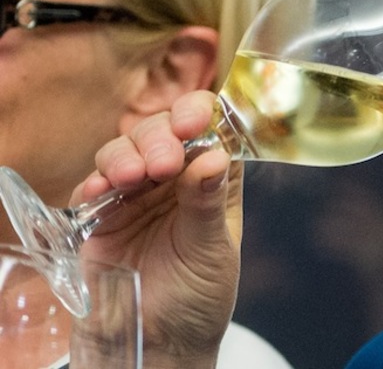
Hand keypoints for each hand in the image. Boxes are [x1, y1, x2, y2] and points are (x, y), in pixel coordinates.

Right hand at [71, 90, 241, 368]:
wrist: (159, 345)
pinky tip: (101, 190)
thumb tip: (213, 155)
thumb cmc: (198, 300)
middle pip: (161, 133)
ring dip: (125, 155)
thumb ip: (208, 203)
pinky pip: (91, 187)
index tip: (192, 121)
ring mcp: (135, 196)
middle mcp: (174, 181)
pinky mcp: (100, 218)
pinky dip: (94, 183)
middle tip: (162, 164)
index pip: (208, 131)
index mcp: (212, 181)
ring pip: (124, 151)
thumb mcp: (212, 250)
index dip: (199, 116)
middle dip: (159, 138)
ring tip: (131, 177)